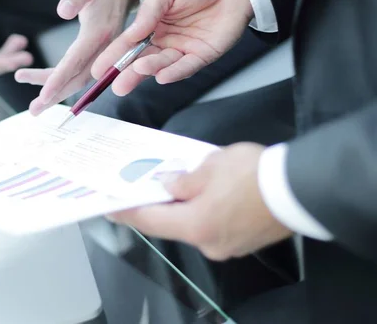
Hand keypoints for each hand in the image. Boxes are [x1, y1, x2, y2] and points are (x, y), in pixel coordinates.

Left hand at [14, 0, 135, 114]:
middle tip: (35, 110)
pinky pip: (79, 72)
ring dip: (57, 93)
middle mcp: (105, 47)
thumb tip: (64, 11)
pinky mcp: (98, 55)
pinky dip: (61, 81)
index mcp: (100, 31)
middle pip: (79, 78)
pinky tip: (43, 84)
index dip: (60, 78)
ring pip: (78, 79)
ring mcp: (103, 53)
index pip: (77, 60)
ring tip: (35, 105)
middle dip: (56, 95)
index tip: (44, 94)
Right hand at [93, 0, 253, 95]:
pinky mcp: (202, 55)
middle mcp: (164, 40)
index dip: (113, 56)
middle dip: (128, 73)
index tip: (98, 69)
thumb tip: (132, 33)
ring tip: (138, 70)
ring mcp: (182, 49)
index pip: (128, 44)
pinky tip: (162, 76)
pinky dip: (175, 72)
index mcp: (151, 24)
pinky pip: (186, 67)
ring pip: (162, 64)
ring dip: (149, 69)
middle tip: (115, 85)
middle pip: (141, 60)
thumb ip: (149, 10)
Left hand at [109, 143, 292, 260]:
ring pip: (193, 224)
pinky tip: (207, 194)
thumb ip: (183, 179)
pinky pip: (213, 226)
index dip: (126, 211)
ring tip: (179, 183)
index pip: (149, 219)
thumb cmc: (256, 175)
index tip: (109, 206)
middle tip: (144, 186)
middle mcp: (207, 242)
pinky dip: (204, 211)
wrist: (301, 189)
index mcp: (195, 224)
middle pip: (171, 223)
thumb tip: (168, 184)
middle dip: (159, 204)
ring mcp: (225, 245)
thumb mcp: (211, 166)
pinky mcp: (241, 242)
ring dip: (184, 206)